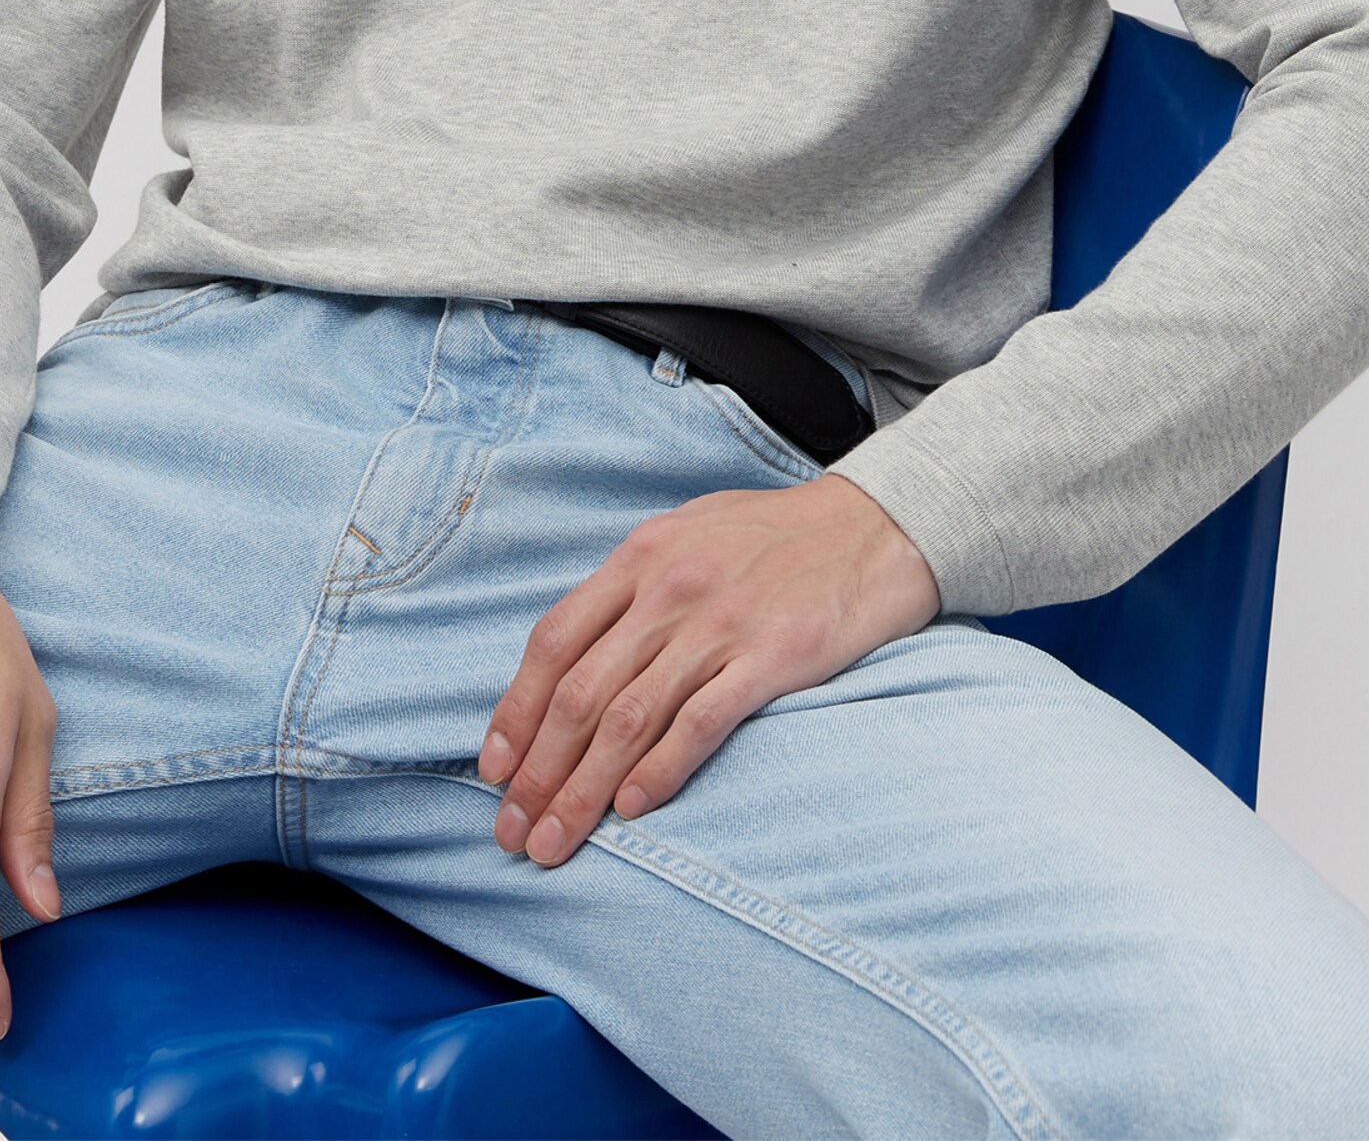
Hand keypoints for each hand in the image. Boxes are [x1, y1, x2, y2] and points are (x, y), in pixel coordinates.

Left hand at [477, 470, 938, 866]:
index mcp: (640, 557)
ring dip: (583, 790)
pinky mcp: (771, 657)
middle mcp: (669, 589)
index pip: (553, 641)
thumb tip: (573, 655)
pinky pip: (700, 723)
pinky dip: (660, 771)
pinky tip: (632, 810)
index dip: (515, 710)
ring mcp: (719, 624)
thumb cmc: (774, 538)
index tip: (494, 769)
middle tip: (511, 830)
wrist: (875, 527)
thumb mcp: (688, 535)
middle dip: (538, 772)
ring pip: (628, 719)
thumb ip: (630, 587)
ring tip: (555, 841)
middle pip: (580, 693)